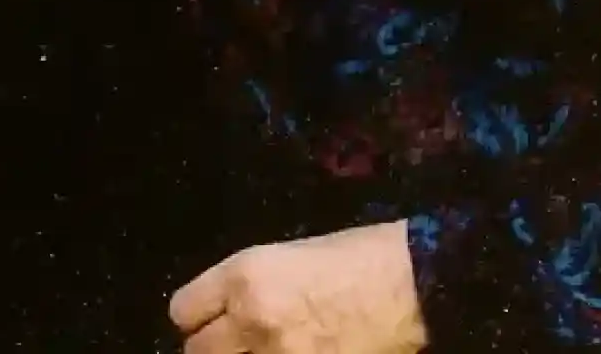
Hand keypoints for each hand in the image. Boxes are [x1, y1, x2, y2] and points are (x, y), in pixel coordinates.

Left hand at [168, 221, 428, 353]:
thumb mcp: (293, 255)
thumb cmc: (362, 258)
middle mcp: (252, 321)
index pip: (183, 311)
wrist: (417, 287)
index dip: (198, 316)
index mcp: (247, 276)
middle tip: (238, 345)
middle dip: (216, 348)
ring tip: (265, 352)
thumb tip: (227, 312)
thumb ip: (253, 286)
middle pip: (198, 353)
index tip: (211, 320)